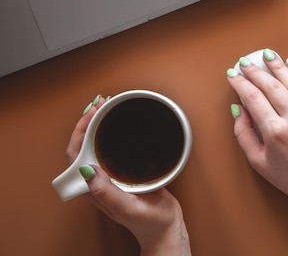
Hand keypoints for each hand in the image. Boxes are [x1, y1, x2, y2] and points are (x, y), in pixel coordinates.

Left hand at [66, 96, 190, 255]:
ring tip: (106, 106)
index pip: (76, 154)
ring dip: (100, 124)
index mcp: (94, 188)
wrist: (166, 229)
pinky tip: (122, 124)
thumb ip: (106, 192)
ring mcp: (112, 175)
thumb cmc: (148, 222)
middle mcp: (100, 179)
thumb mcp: (128, 208)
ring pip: (98, 145)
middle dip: (89, 121)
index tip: (92, 112)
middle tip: (100, 102)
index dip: (79, 131)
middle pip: (84, 145)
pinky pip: (114, 148)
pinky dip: (114, 132)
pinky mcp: (126, 172)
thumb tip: (87, 170)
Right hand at [226, 50, 287, 210]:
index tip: (233, 74)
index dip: (240, 83)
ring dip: (278, 66)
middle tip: (245, 62)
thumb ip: (244, 134)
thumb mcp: (257, 161)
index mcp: (275, 132)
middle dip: (256, 71)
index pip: (253, 98)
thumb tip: (239, 109)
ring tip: (267, 55)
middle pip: (271, 86)